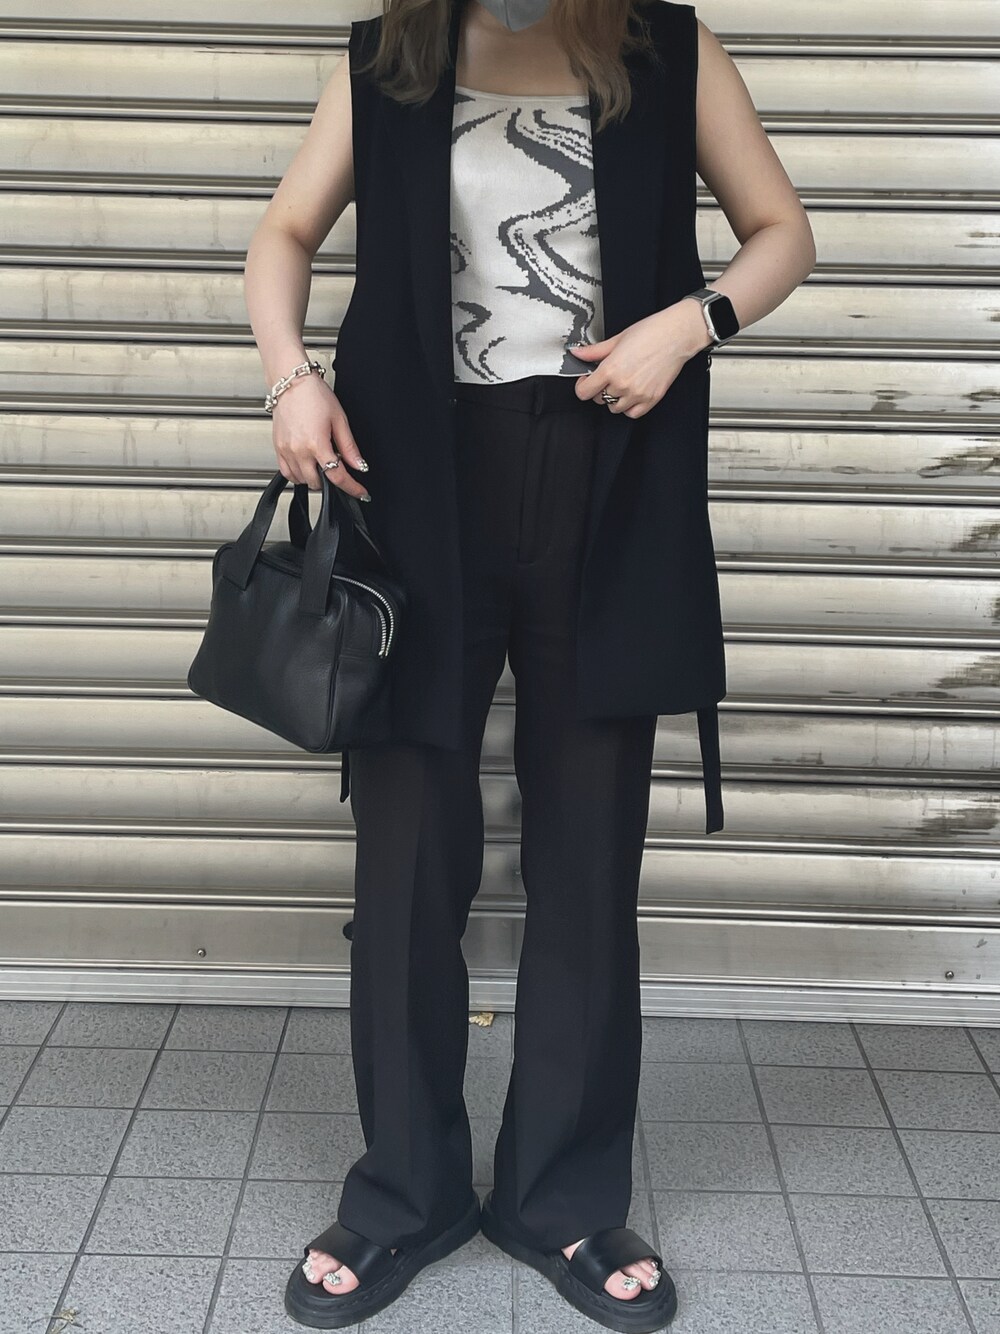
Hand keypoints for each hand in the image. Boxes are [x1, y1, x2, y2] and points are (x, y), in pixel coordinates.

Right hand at [271, 373, 370, 498]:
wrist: (291, 382)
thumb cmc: (314, 395)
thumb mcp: (339, 420)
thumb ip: (349, 447)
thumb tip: (359, 465)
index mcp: (316, 443)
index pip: (336, 476)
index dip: (351, 487)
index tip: (360, 492)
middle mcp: (298, 450)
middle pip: (317, 483)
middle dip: (330, 481)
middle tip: (337, 466)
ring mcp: (286, 450)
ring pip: (301, 480)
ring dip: (314, 478)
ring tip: (321, 462)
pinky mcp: (278, 448)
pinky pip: (286, 473)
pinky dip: (298, 474)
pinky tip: (307, 464)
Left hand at [568, 299, 711, 417]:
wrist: (677, 335)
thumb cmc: (651, 332)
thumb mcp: (617, 339)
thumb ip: (594, 351)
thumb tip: (577, 353)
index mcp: (611, 369)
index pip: (584, 392)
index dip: (582, 386)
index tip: (586, 380)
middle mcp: (623, 385)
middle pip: (599, 399)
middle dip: (599, 389)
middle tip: (608, 376)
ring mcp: (638, 394)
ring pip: (614, 408)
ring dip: (614, 398)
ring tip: (622, 383)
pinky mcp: (651, 399)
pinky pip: (632, 414)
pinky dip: (629, 407)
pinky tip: (631, 394)